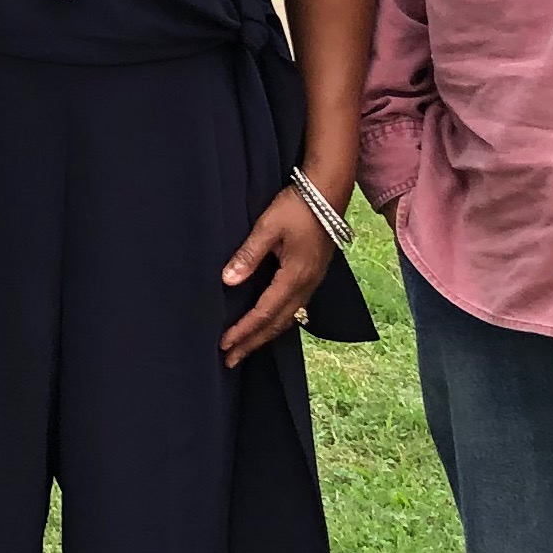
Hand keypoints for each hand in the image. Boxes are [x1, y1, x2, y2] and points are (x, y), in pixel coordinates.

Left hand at [219, 187, 337, 366]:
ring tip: (246, 348)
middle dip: (253, 343)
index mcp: (295, 276)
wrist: (328, 192)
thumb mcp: (268, 227)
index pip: (265, 313)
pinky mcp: (314, 275)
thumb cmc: (297, 206)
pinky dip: (279, 321)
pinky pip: (296, 308)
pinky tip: (269, 324)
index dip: (244, 331)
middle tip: (230, 361)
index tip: (224, 345)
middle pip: (277, 324)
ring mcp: (313, 282)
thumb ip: (248, 255)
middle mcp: (307, 285)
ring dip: (265, 335)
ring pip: (288, 319)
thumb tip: (228, 281)